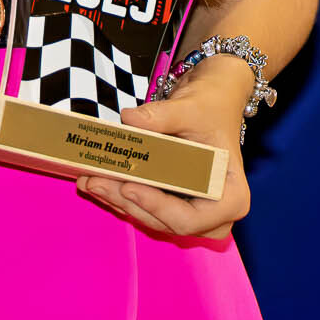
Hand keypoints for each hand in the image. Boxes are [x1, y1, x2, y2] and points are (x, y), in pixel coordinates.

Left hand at [76, 58, 254, 239]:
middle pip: (165, 222)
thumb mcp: (191, 108)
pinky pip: (146, 207)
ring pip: (151, 218)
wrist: (214, 98)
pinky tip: (96, 180)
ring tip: (89, 179)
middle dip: (127, 202)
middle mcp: (214, 214)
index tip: (129, 186)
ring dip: (118, 201)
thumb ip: (161, 116)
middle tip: (95, 180)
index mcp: (231, 197)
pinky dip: (121, 196)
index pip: (190, 218)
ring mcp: (194, 212)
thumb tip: (129, 120)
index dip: (157, 207)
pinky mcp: (175, 204)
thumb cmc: (212, 106)